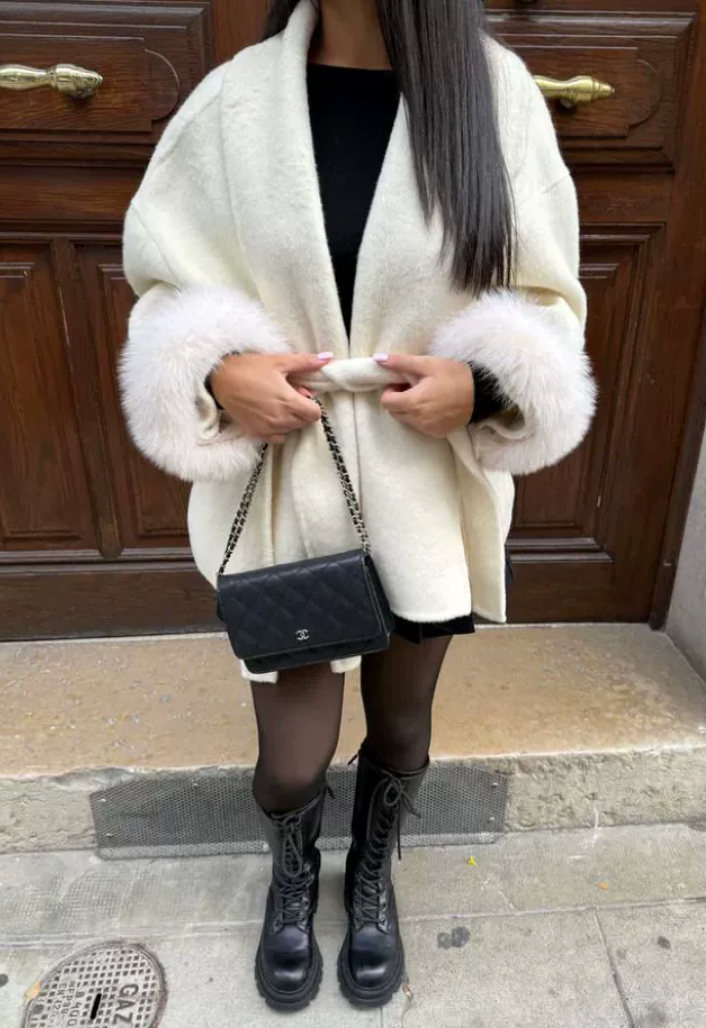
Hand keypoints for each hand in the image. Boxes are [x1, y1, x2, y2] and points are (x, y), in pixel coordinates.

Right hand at [210, 352, 331, 443]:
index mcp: (289, 402)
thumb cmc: (249, 368)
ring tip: (276, 403)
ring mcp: (269, 428)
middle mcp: (281, 419)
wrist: (220, 379)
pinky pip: (278, 437)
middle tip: (288, 396)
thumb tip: (328, 358)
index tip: (302, 396)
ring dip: (290, 419)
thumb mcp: (279, 361)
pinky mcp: (257, 433)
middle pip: (304, 422)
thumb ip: (305, 362)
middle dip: (301, 410)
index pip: (315, 414)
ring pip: (292, 429)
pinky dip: (279, 429)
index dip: (312, 405)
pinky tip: (270, 415)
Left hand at [376, 353, 474, 437]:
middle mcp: (417, 420)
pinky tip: (434, 406)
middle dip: (398, 400)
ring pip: (406, 420)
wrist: (481, 394)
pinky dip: (421, 417)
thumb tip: (377, 359)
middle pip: (394, 412)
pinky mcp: (437, 434)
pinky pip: (419, 427)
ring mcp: (427, 429)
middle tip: (414, 387)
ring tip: (426, 396)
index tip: (402, 383)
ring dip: (409, 409)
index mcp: (413, 402)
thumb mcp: (427, 364)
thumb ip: (401, 362)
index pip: (386, 402)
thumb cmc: (454, 376)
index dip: (390, 391)